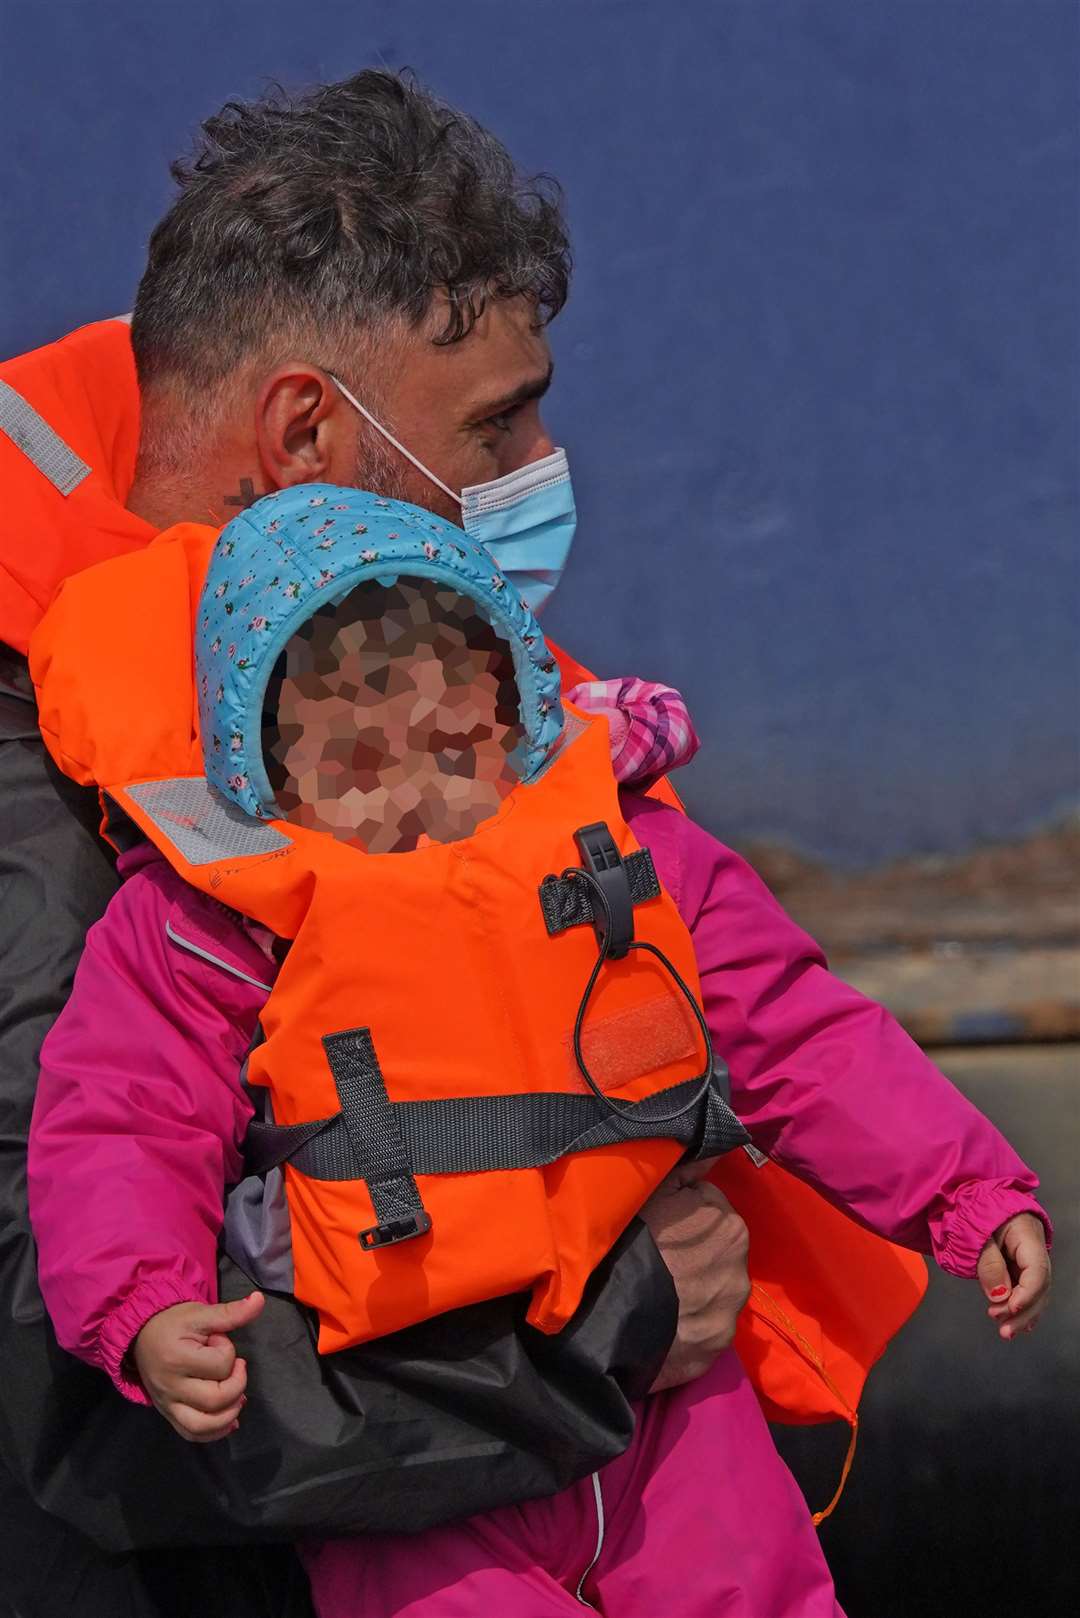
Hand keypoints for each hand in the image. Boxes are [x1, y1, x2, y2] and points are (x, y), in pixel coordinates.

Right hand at [132, 1291, 264, 1441]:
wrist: (140, 1335)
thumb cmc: (173, 1323)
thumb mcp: (201, 1313)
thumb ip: (231, 1312)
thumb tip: (259, 1300)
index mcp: (177, 1358)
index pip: (219, 1365)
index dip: (228, 1351)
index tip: (219, 1340)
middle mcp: (170, 1386)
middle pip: (215, 1399)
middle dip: (236, 1384)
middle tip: (236, 1367)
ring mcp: (167, 1404)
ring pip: (202, 1426)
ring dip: (228, 1415)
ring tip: (238, 1397)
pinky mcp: (168, 1413)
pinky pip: (191, 1434)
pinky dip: (213, 1432)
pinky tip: (229, 1421)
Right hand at [639, 1169, 749, 1392]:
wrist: (617, 1316)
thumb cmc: (634, 1242)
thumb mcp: (654, 1190)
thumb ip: (690, 1167)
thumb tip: (718, 1145)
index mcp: (730, 1225)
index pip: (707, 1208)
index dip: (679, 1213)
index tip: (657, 1225)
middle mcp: (741, 1268)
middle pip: (714, 1249)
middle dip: (693, 1250)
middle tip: (657, 1257)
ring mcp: (730, 1312)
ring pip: (712, 1287)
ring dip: (694, 1286)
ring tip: (658, 1291)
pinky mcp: (717, 1348)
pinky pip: (704, 1325)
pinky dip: (689, 1322)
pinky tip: (664, 1320)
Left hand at [976, 1213, 1050, 1340]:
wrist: (976, 1199)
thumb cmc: (975, 1211)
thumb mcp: (976, 1232)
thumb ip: (988, 1263)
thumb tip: (999, 1297)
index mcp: (1028, 1236)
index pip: (1037, 1270)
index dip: (1027, 1293)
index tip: (1010, 1308)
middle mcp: (1035, 1250)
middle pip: (1039, 1287)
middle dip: (1024, 1312)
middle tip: (1004, 1330)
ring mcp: (1030, 1260)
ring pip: (1035, 1293)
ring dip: (1022, 1315)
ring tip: (1005, 1332)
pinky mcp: (1021, 1267)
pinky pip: (1026, 1291)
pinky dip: (1021, 1308)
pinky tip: (1015, 1325)